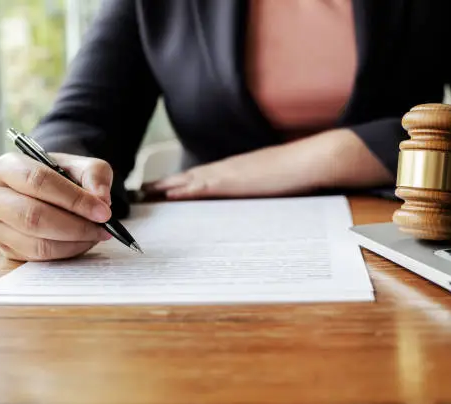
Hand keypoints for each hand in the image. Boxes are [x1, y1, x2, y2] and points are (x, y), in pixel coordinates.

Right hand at [0, 153, 113, 260]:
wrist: (46, 191)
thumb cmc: (62, 176)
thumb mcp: (82, 165)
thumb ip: (95, 175)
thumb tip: (101, 200)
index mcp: (7, 167)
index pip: (39, 182)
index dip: (74, 199)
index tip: (103, 211)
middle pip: (33, 217)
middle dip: (75, 226)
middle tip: (103, 228)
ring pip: (36, 243)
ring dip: (74, 243)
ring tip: (97, 234)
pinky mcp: (5, 249)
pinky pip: (38, 257)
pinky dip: (66, 252)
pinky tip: (83, 242)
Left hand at [142, 129, 392, 199]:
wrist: (307, 161)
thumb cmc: (295, 171)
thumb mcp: (271, 180)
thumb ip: (258, 187)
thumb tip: (253, 196)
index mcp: (235, 169)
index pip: (202, 175)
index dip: (181, 181)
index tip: (164, 187)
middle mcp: (226, 168)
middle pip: (190, 176)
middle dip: (166, 183)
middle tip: (143, 190)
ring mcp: (228, 173)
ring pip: (189, 180)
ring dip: (167, 186)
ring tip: (146, 192)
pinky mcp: (232, 182)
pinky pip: (200, 187)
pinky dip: (183, 190)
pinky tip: (168, 195)